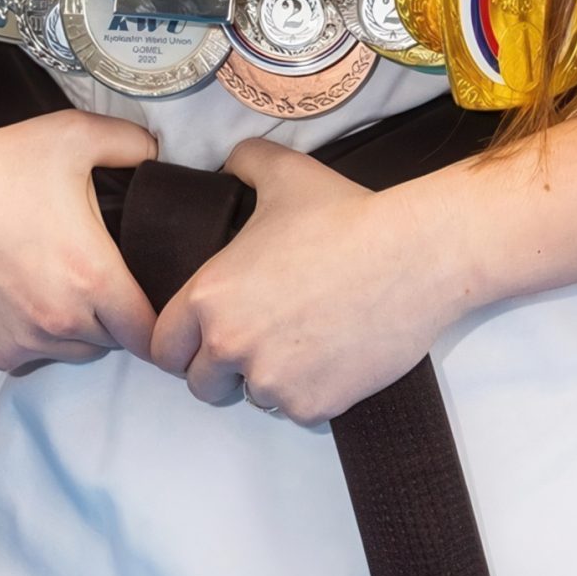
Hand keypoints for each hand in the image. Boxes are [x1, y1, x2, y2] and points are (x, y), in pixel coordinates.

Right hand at [0, 109, 159, 373]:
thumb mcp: (74, 136)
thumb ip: (133, 144)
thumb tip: (159, 155)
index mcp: (92, 277)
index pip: (150, 331)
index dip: (159, 319)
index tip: (151, 300)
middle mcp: (60, 320)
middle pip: (113, 342)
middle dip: (115, 315)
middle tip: (99, 274)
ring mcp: (22, 341)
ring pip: (72, 351)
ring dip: (76, 327)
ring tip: (59, 281)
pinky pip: (30, 354)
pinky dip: (35, 334)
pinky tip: (22, 292)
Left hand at [148, 138, 460, 424]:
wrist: (413, 256)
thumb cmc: (346, 215)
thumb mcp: (284, 173)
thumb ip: (242, 163)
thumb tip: (226, 165)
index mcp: (210, 297)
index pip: (163, 346)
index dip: (182, 341)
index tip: (203, 337)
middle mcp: (231, 346)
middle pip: (202, 384)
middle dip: (222, 370)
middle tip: (256, 341)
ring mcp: (272, 382)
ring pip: (253, 398)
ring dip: (269, 380)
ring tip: (301, 341)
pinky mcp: (312, 407)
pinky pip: (296, 412)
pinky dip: (309, 394)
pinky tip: (331, 355)